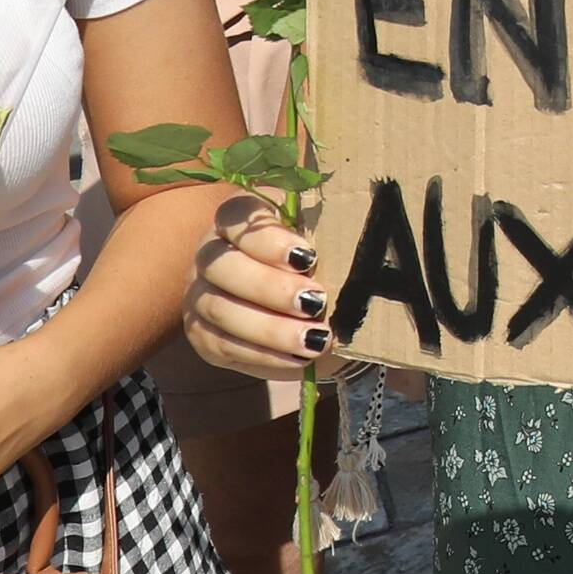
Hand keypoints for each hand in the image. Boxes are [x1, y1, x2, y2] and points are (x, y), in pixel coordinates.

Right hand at [189, 191, 341, 383]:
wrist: (317, 312)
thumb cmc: (323, 264)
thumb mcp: (329, 243)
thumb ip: (333, 234)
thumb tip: (372, 232)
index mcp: (240, 217)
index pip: (237, 215)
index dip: (268, 237)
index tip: (308, 256)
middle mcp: (211, 251)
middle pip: (222, 264)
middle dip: (270, 286)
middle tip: (316, 300)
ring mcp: (200, 293)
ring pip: (219, 308)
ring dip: (270, 327)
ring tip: (315, 338)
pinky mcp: (203, 333)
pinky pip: (223, 345)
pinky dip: (265, 355)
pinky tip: (299, 358)